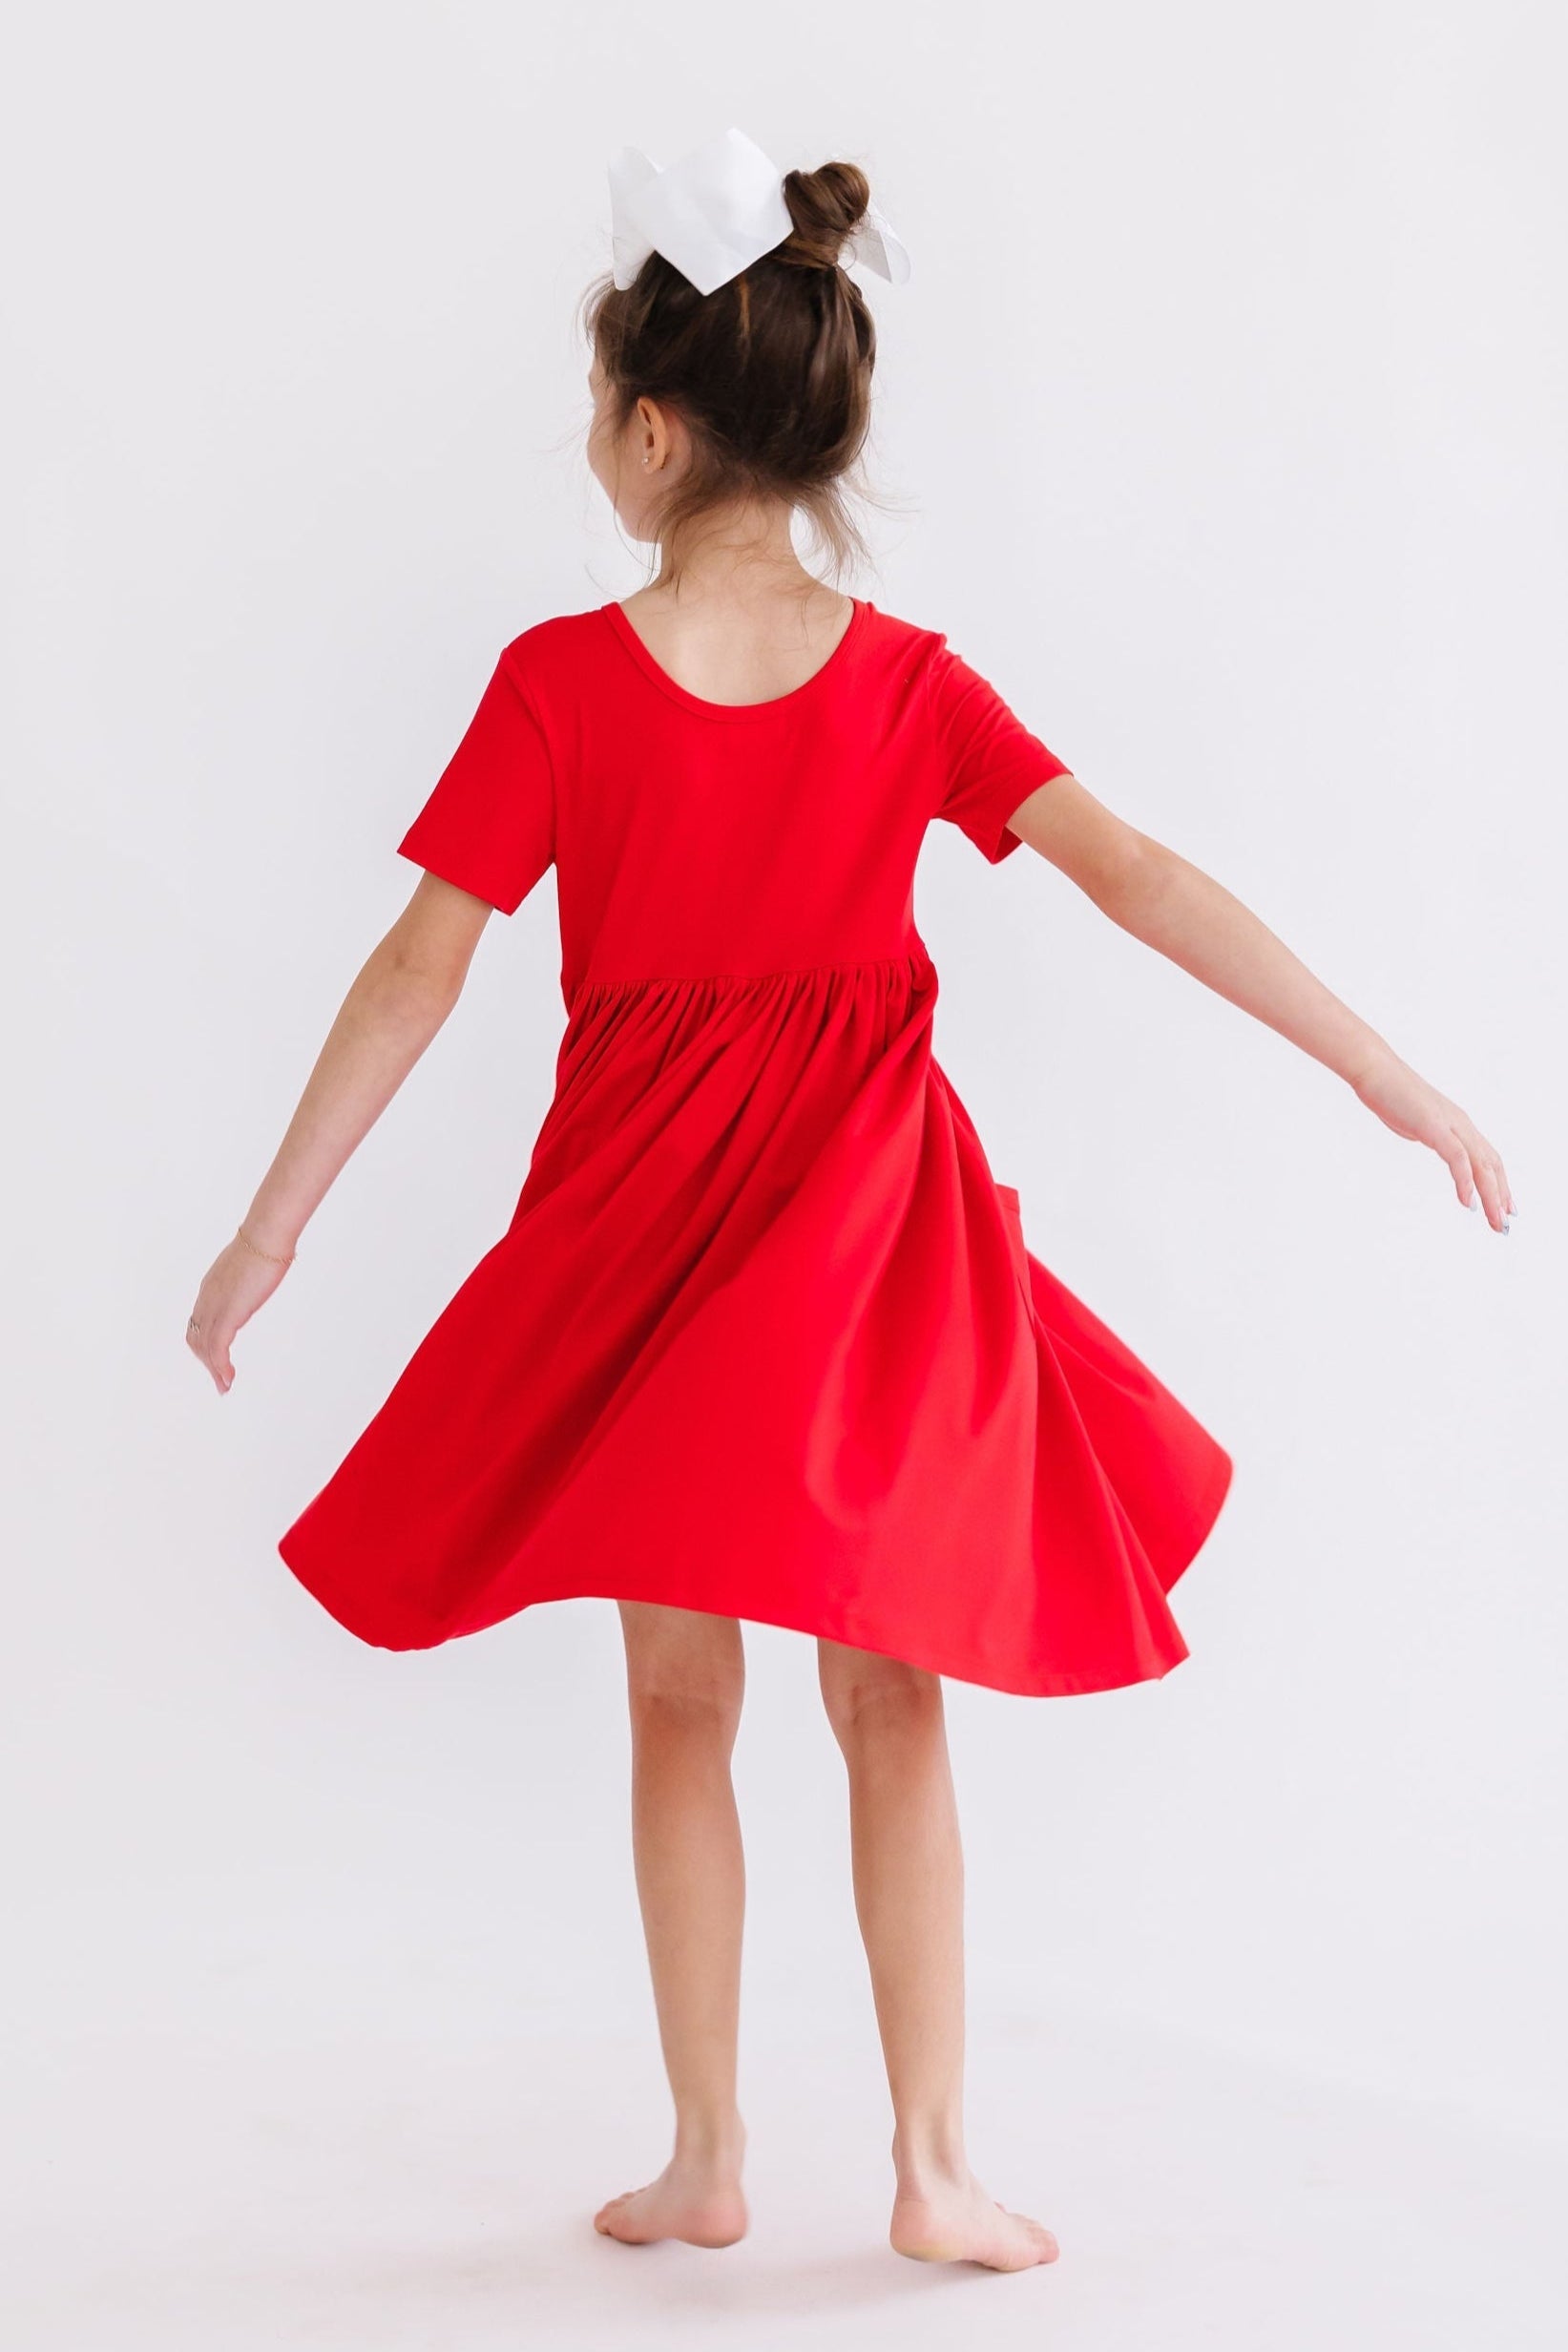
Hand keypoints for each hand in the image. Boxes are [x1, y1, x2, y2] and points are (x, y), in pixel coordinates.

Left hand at [185, 1231, 293, 1392]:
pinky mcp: (228, 1314)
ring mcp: (215, 1307)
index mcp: (211, 1286)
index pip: (198, 1320)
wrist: (266, 1236)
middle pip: (195, 1336)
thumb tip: (262, 1269)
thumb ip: (250, 1273)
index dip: (204, 1341)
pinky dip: (220, 1367)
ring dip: (213, 1370)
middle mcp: (207, 1298)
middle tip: (219, 1377)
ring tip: (224, 1386)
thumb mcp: (252, 1262)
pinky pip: (217, 1348)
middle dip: (205, 1360)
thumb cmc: (266, 1242)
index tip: (215, 1356)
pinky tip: (228, 1379)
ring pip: (205, 1347)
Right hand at [1350, 1049, 1514, 1232]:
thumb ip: (1428, 1132)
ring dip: (1490, 1195)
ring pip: (1481, 1165)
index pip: (1488, 1158)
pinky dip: (1465, 1182)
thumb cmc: (1390, 1093)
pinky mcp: (1435, 1128)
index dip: (1500, 1183)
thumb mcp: (1416, 1120)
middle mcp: (1462, 1124)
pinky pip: (1457, 1159)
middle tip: (1504, 1225)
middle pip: (1492, 1165)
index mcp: (1458, 1124)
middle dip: (1501, 1196)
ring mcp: (1450, 1125)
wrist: (1375, 1072)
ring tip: (1494, 1220)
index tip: (1504, 1206)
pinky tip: (1467, 1203)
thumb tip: (1430, 1139)